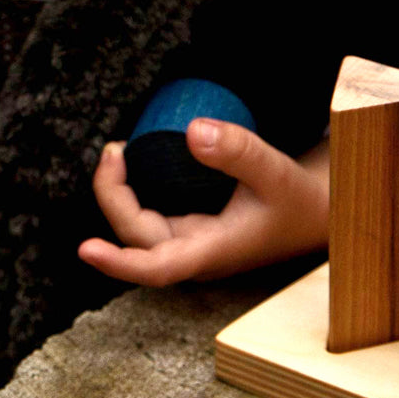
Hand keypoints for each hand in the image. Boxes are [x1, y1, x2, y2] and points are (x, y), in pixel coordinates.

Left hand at [78, 120, 329, 286]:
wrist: (313, 212)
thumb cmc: (295, 199)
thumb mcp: (275, 171)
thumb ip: (238, 151)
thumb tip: (192, 130)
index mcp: (211, 252)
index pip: (156, 267)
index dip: (118, 262)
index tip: (85, 248)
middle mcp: (193, 252)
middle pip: (135, 236)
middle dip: (112, 196)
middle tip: (114, 150)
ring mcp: (188, 241)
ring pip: (137, 226)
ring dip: (118, 193)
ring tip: (118, 151)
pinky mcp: (188, 227)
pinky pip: (148, 214)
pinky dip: (134, 188)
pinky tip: (134, 159)